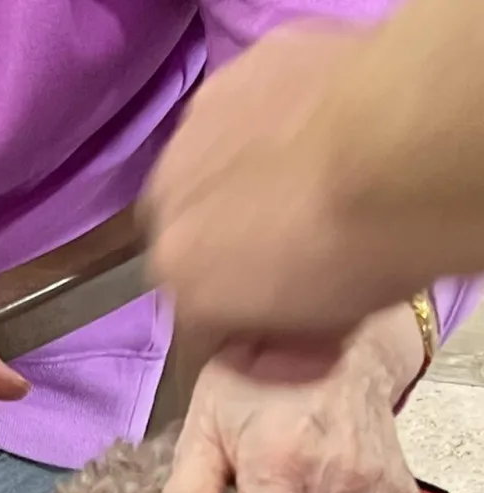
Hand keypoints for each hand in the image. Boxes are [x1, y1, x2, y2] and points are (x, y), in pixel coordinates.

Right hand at [145, 24, 422, 354]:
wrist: (407, 147)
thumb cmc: (365, 255)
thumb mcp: (318, 331)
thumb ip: (274, 334)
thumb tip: (276, 337)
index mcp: (180, 280)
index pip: (197, 325)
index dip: (243, 333)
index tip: (285, 334)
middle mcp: (165, 206)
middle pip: (187, 243)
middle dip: (226, 256)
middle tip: (291, 255)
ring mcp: (193, 132)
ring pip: (202, 174)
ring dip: (235, 186)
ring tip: (298, 185)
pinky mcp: (233, 75)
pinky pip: (237, 114)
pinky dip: (264, 128)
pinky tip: (310, 130)